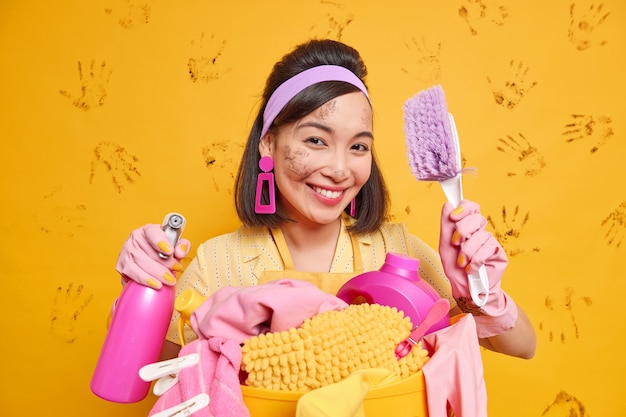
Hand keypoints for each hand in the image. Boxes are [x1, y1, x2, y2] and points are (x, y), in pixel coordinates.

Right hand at [115, 224, 190, 288]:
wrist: (149, 256)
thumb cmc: (162, 249)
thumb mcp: (175, 244)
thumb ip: (182, 245)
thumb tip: (180, 252)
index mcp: (148, 230)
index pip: (153, 233)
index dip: (161, 242)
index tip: (170, 251)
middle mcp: (134, 238)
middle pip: (148, 252)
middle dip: (165, 263)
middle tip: (176, 268)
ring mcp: (126, 252)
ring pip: (139, 264)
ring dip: (156, 274)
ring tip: (169, 280)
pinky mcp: (121, 265)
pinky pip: (131, 274)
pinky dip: (144, 280)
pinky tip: (156, 284)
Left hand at [439, 200, 516, 337]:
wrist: (466, 290)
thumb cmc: (455, 268)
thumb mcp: (445, 246)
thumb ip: (446, 225)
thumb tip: (448, 204)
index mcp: (468, 227)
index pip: (471, 207)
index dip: (464, 208)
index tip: (453, 216)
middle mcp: (480, 231)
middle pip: (476, 218)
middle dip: (462, 231)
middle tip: (456, 244)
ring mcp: (491, 241)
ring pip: (480, 235)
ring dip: (467, 251)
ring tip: (462, 263)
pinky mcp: (499, 253)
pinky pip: (487, 249)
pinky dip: (476, 261)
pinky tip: (472, 268)